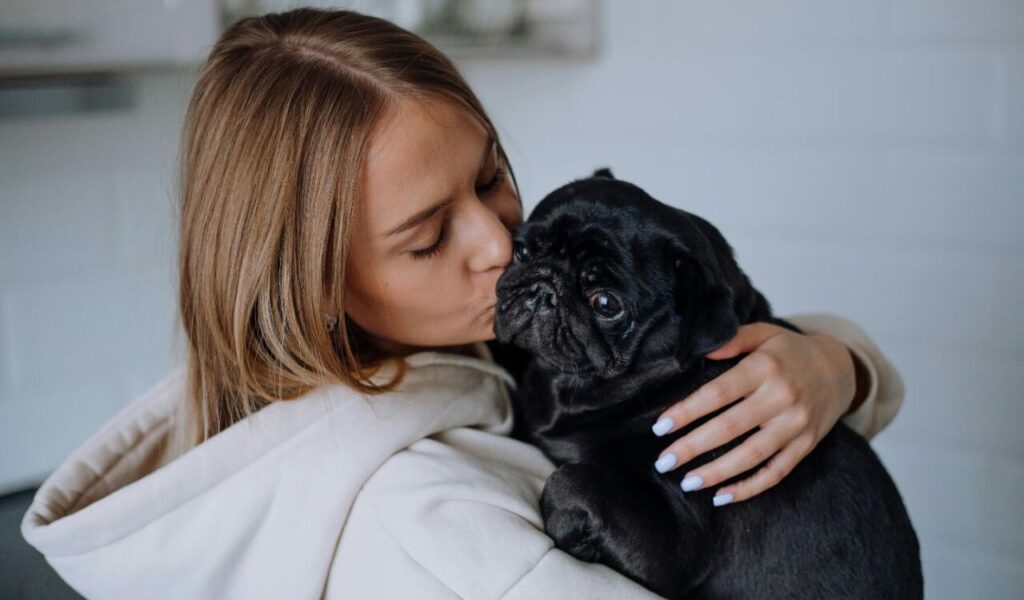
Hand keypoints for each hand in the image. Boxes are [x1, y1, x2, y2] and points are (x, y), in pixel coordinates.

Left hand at [650, 322, 856, 506]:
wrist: (840, 368)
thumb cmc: (790, 351)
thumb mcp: (763, 333)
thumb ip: (732, 339)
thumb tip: (697, 351)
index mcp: (766, 368)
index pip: (718, 393)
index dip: (687, 411)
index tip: (660, 427)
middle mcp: (782, 398)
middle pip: (730, 428)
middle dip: (693, 447)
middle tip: (663, 462)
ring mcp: (796, 425)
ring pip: (751, 456)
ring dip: (716, 473)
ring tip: (687, 482)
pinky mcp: (806, 445)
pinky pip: (776, 473)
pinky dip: (749, 488)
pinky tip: (721, 496)